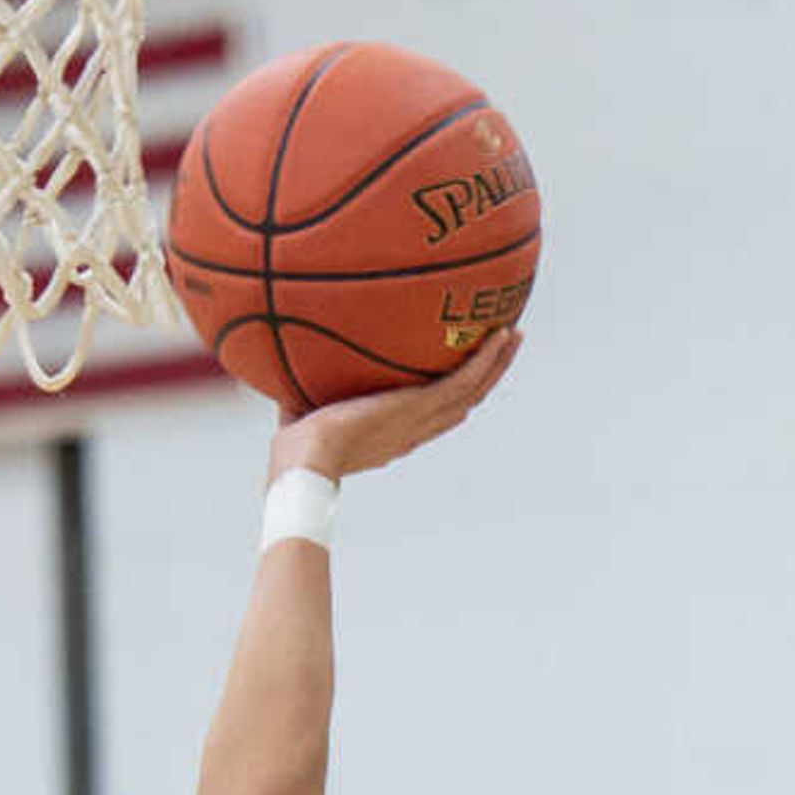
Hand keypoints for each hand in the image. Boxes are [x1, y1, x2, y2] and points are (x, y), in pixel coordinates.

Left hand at [268, 329, 519, 479]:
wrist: (306, 462)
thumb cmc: (293, 450)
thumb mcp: (300, 409)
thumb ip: (299, 387)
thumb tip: (281, 357)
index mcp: (393, 434)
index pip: (431, 414)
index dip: (449, 395)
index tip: (459, 373)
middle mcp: (415, 430)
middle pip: (463, 401)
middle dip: (484, 375)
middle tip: (501, 347)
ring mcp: (422, 419)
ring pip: (474, 390)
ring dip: (496, 364)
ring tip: (514, 335)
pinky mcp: (422, 407)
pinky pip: (465, 379)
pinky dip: (486, 358)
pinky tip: (501, 333)